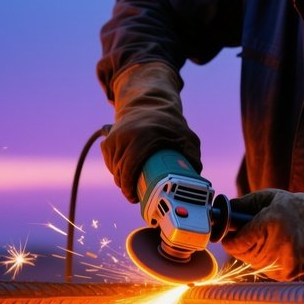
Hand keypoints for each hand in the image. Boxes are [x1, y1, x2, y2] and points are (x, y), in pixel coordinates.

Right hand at [100, 62, 201, 201]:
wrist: (151, 105)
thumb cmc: (170, 125)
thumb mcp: (186, 138)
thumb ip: (192, 157)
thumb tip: (195, 179)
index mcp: (144, 136)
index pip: (130, 168)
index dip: (129, 187)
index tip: (134, 198)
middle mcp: (126, 135)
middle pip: (120, 171)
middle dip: (126, 187)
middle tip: (135, 195)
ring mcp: (115, 136)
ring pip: (113, 168)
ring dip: (121, 180)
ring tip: (132, 185)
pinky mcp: (109, 138)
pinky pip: (109, 161)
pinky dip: (116, 170)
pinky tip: (126, 173)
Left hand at [222, 183, 303, 280]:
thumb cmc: (291, 208)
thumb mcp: (266, 198)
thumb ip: (240, 205)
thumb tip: (218, 213)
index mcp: (271, 223)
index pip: (236, 242)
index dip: (230, 240)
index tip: (230, 236)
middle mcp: (278, 244)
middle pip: (242, 254)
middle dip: (242, 245)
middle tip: (253, 235)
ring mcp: (285, 261)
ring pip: (252, 264)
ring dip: (254, 253)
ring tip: (269, 240)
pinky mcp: (289, 273)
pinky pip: (265, 270)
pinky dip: (267, 262)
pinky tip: (279, 249)